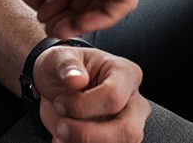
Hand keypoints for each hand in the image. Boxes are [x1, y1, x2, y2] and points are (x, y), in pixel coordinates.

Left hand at [34, 45, 148, 142]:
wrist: (58, 89)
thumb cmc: (63, 69)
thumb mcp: (58, 58)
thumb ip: (66, 64)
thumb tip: (77, 79)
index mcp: (125, 73)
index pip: (113, 96)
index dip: (82, 106)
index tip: (59, 103)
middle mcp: (134, 102)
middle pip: (127, 130)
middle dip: (88, 135)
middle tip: (61, 128)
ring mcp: (130, 125)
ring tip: (61, 135)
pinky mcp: (118, 140)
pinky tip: (66, 141)